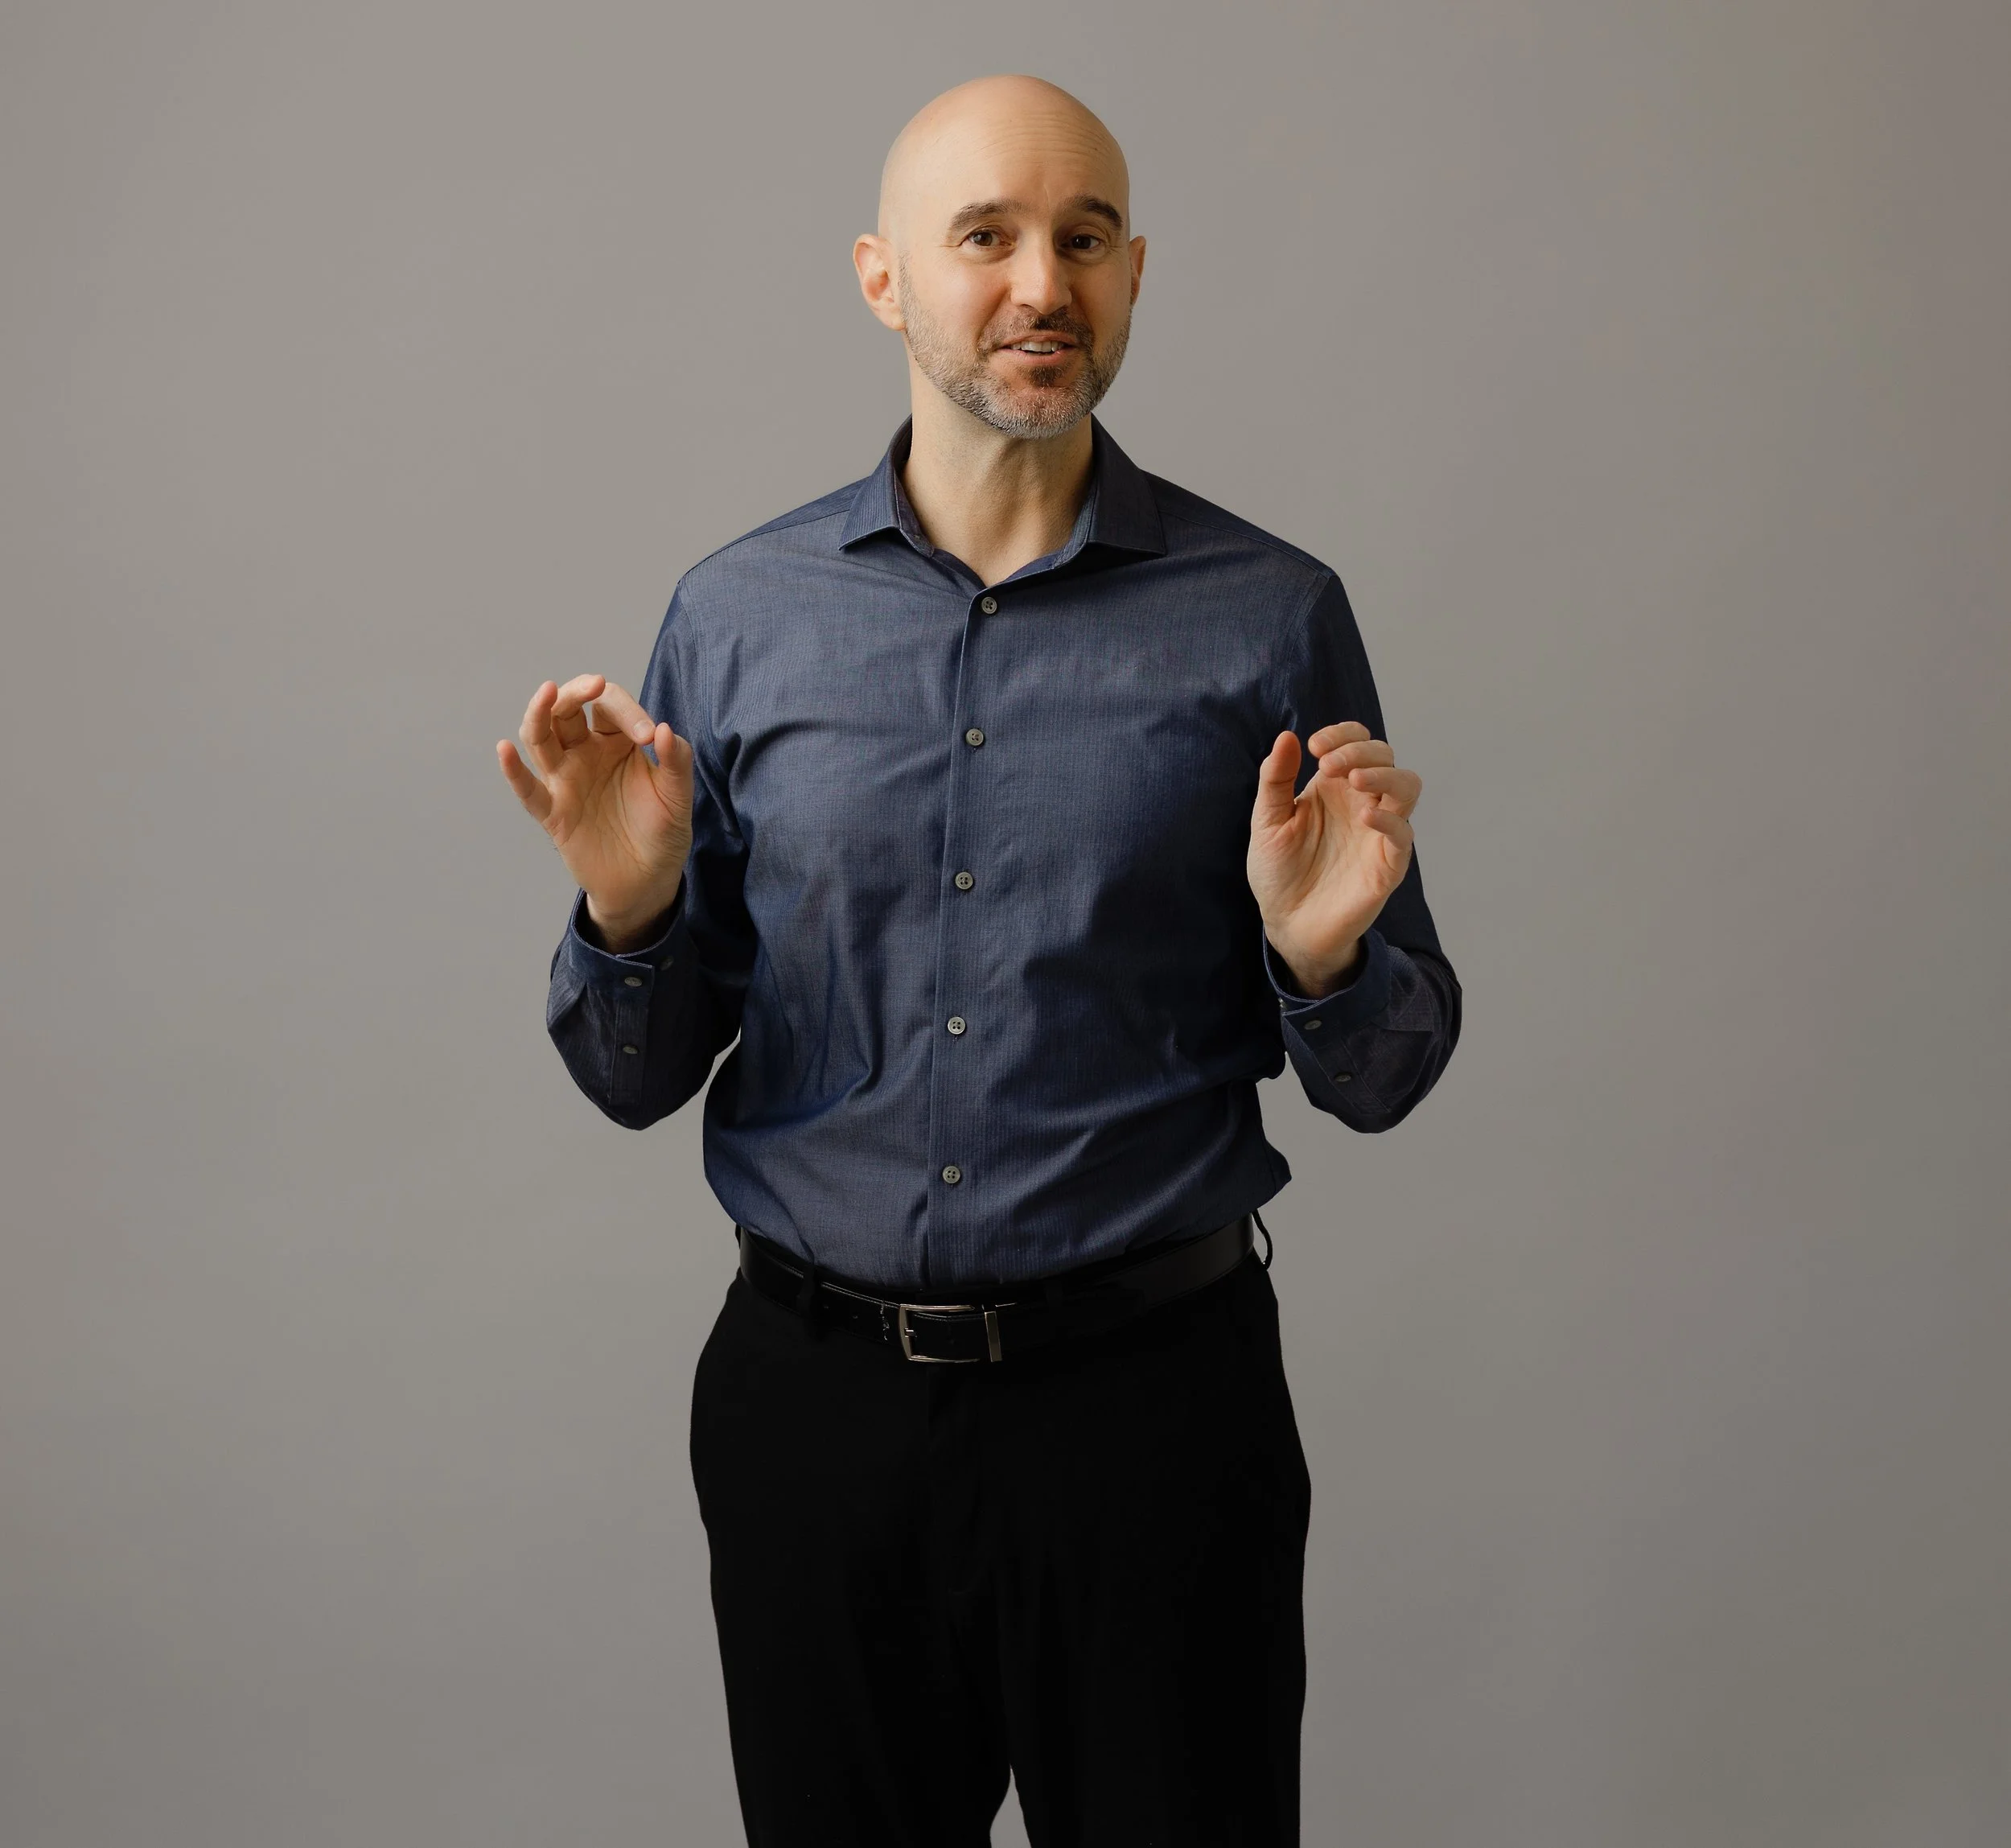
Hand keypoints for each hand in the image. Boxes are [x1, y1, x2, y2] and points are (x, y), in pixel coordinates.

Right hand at [496, 674, 693, 945]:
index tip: (650, 737)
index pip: (609, 707)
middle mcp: (585, 754)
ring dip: (539, 713)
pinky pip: (528, 790)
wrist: (647, 882)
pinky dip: (514, 771)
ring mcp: (566, 782)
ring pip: (540, 738)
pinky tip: (505, 749)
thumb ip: (677, 763)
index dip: (627, 711)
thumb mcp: (678, 798)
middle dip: (577, 692)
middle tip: (596, 684)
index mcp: (616, 742)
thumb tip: (665, 729)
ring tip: (547, 691)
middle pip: (566, 710)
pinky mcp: (553, 813)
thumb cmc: (662, 833)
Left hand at [1248, 721, 1420, 996]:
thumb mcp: (1268, 821)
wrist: (1287, 924)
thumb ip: (1276, 779)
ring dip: (1385, 774)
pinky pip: (1403, 834)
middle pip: (1384, 756)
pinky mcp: (1388, 863)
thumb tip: (1287, 736)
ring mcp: (1379, 831)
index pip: (1357, 741)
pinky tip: (1364, 816)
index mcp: (1334, 787)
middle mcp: (1362, 802)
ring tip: (1355, 780)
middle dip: (1360, 750)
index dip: (1343, 734)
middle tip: (1327, 765)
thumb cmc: (1279, 872)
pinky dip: (1390, 819)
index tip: (1315, 746)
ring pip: (1407, 786)